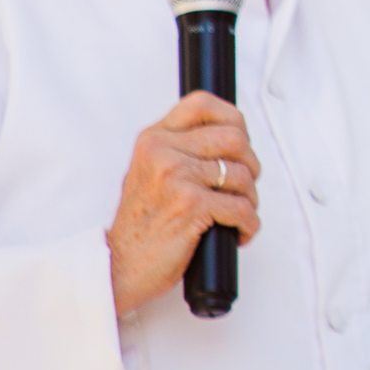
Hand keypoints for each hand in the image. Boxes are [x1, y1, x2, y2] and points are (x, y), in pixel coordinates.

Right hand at [107, 92, 261, 316]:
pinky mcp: (191, 205)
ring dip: (249, 199)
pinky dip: (249, 224)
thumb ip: (181, 148)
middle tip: (242, 187)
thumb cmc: (143, 223)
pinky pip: (242, 208)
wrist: (119, 266)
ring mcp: (176, 177)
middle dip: (250, 166)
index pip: (202, 103)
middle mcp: (162, 152)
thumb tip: (234, 135)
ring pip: (242, 175)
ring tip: (236, 214)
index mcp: (154, 139)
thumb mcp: (151, 172)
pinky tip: (238, 233)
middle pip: (235, 139)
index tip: (239, 144)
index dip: (233, 119)